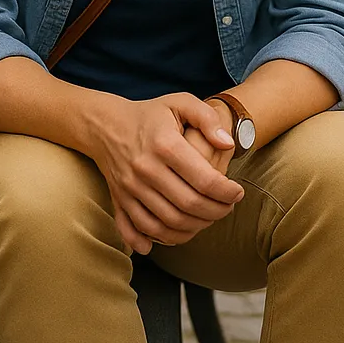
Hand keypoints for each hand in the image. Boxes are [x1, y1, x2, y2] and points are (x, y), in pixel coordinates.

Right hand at [90, 93, 241, 254]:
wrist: (106, 125)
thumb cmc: (151, 114)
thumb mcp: (181, 102)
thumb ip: (208, 119)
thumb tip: (227, 144)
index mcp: (165, 145)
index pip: (204, 180)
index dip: (227, 192)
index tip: (238, 193)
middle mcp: (146, 169)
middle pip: (188, 205)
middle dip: (216, 212)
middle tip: (228, 208)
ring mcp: (130, 188)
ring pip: (167, 223)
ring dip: (194, 228)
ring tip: (208, 218)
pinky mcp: (118, 200)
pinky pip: (138, 230)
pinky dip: (158, 240)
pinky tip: (176, 236)